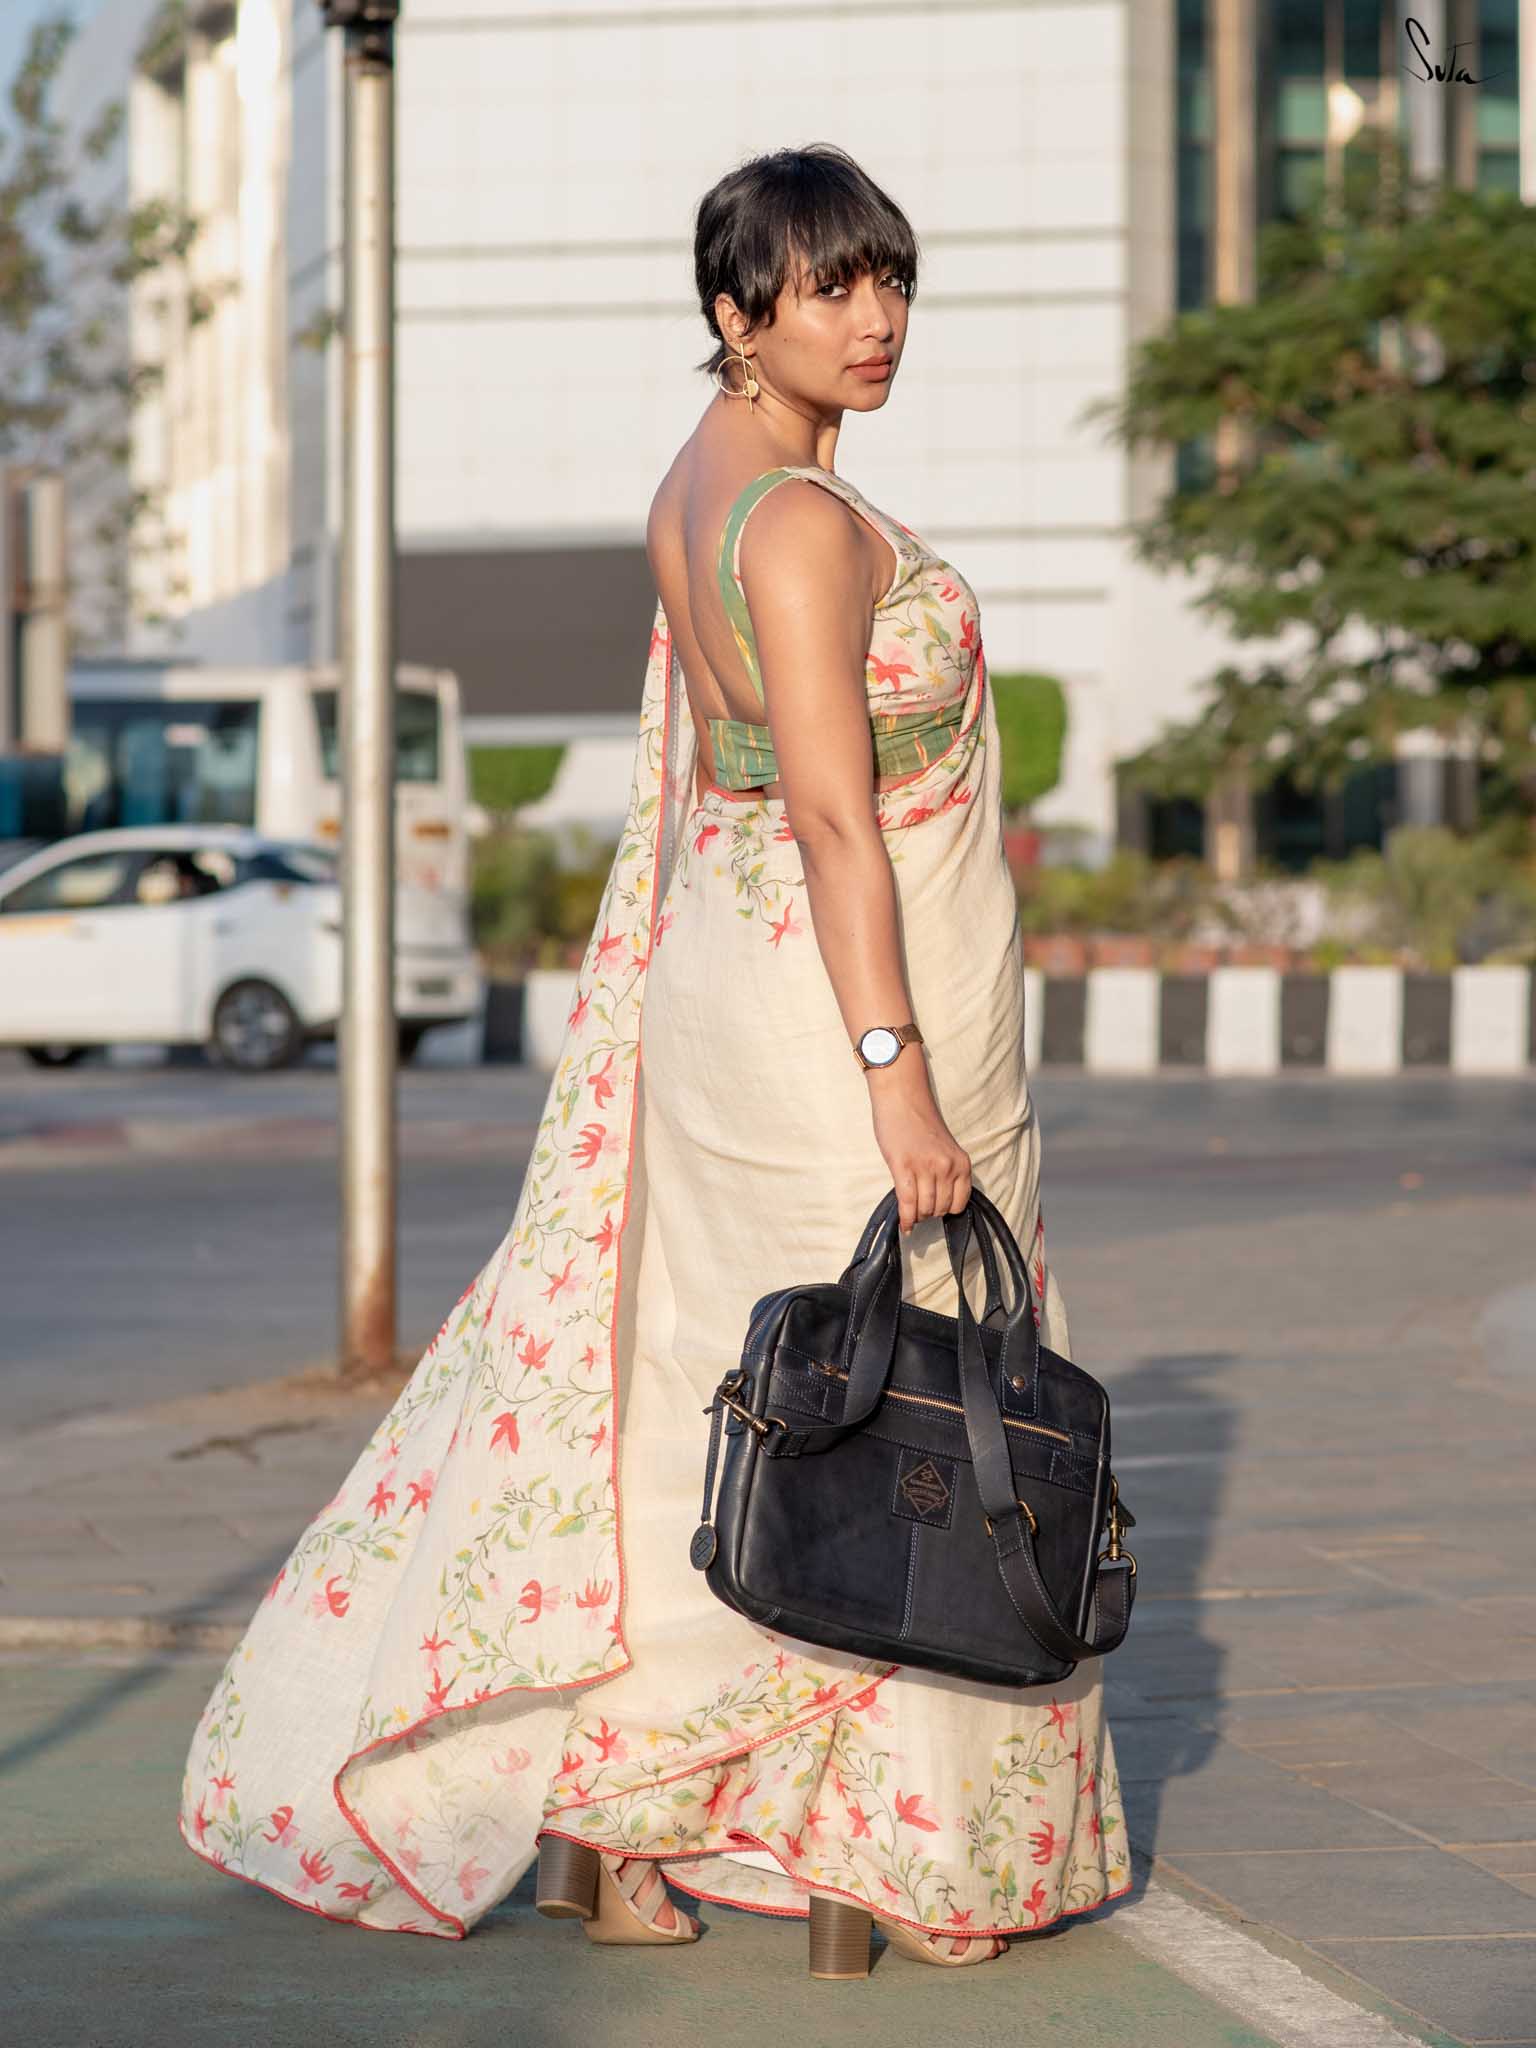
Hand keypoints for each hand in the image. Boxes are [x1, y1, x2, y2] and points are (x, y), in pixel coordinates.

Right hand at [869, 1070, 972, 1233]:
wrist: (903, 1098)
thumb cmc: (920, 1123)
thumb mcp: (945, 1149)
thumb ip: (947, 1173)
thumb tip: (938, 1202)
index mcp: (961, 1163)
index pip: (959, 1204)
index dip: (945, 1210)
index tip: (936, 1208)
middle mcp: (947, 1167)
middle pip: (940, 1208)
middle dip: (929, 1213)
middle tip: (919, 1207)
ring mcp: (926, 1167)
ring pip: (924, 1208)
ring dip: (917, 1215)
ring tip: (910, 1210)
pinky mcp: (903, 1167)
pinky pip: (907, 1203)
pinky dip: (906, 1218)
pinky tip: (904, 1225)